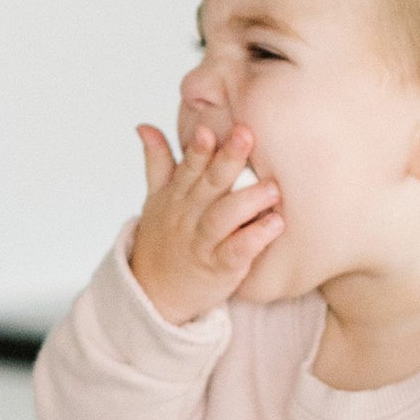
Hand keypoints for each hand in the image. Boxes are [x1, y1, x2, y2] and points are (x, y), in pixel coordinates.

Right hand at [128, 123, 282, 324]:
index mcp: (176, 196)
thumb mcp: (155, 200)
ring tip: (273, 187)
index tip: (208, 130)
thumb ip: (156, 162)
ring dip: (248, 201)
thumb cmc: (164, 240)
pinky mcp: (220, 268)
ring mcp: (203, 243)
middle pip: (208, 185)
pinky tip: (275, 224)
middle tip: (248, 135)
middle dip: (226, 160)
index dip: (197, 150)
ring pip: (223, 218)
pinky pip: (237, 252)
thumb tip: (144, 126)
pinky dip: (255, 239)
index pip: (187, 167)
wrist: (156, 293)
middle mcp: (188, 217)